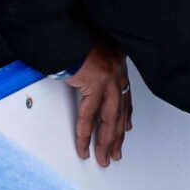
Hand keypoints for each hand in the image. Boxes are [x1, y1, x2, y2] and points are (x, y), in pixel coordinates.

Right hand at [68, 42, 133, 167]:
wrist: (63, 32)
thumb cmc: (72, 43)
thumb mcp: (90, 58)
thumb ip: (94, 73)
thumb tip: (90, 87)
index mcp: (117, 66)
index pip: (125, 98)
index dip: (125, 117)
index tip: (126, 130)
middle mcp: (117, 72)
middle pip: (119, 113)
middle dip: (116, 137)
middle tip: (114, 154)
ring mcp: (109, 78)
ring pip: (108, 118)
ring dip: (105, 141)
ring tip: (102, 157)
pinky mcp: (95, 83)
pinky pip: (88, 116)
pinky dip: (85, 133)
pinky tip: (84, 146)